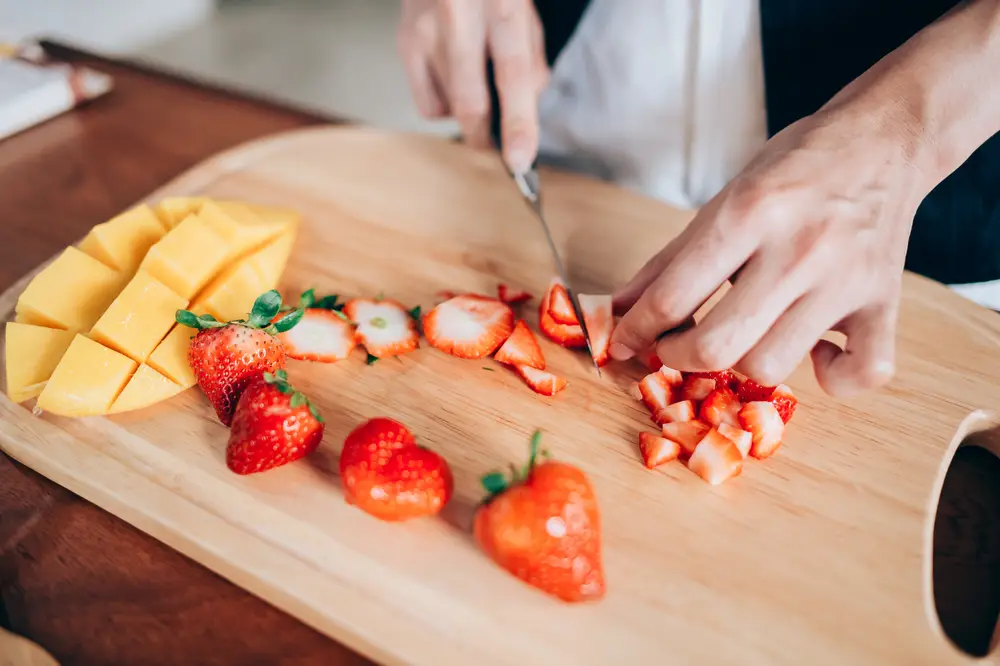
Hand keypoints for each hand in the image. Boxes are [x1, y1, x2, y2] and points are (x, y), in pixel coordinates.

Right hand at [397, 0, 548, 171]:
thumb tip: (526, 110)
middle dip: (486, 137)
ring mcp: (425, 31)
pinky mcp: (404, 43)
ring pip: (448, 107)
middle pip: (469, 103)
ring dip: (469, 113)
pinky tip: (452, 79)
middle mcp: (458, 16)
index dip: (519, 123)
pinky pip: (426, 103)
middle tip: (497, 145)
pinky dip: (445, 106)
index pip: (513, 74)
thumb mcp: (525, 11)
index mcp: (502, 5)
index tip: (519, 160)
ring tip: (476, 80)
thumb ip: (531, 60)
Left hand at [609, 104, 929, 395]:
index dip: (635, 330)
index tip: (624, 342)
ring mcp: (846, 281)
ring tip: (741, 335)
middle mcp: (799, 251)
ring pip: (772, 365)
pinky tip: (815, 351)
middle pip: (718, 345)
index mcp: (750, 214)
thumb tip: (617, 310)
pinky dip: (833, 376)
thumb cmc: (793, 170)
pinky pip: (863, 373)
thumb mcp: (722, 201)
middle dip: (677, 356)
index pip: (673, 296)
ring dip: (742, 363)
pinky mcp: (885, 303)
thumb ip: (667, 262)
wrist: (883, 141)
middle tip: (673, 346)